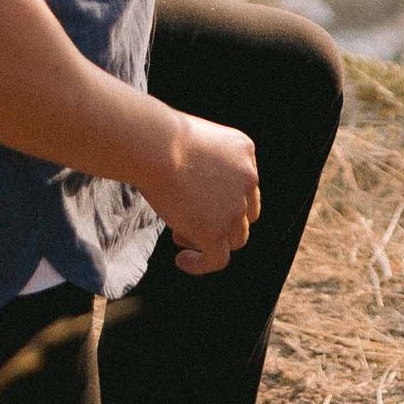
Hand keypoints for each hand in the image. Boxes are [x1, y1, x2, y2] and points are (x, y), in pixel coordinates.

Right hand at [157, 111, 261, 274]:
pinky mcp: (216, 231)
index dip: (222, 197)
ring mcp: (235, 207)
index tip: (194, 198)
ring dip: (210, 240)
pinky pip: (217, 260)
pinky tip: (182, 260)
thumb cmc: (160, 139)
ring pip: (235, 238)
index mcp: (244, 151)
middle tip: (187, 218)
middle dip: (219, 220)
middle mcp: (248, 178)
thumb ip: (203, 163)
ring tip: (180, 236)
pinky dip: (201, 264)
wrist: (155, 146)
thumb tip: (193, 190)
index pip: (244, 184)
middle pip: (244, 213)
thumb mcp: (194, 140)